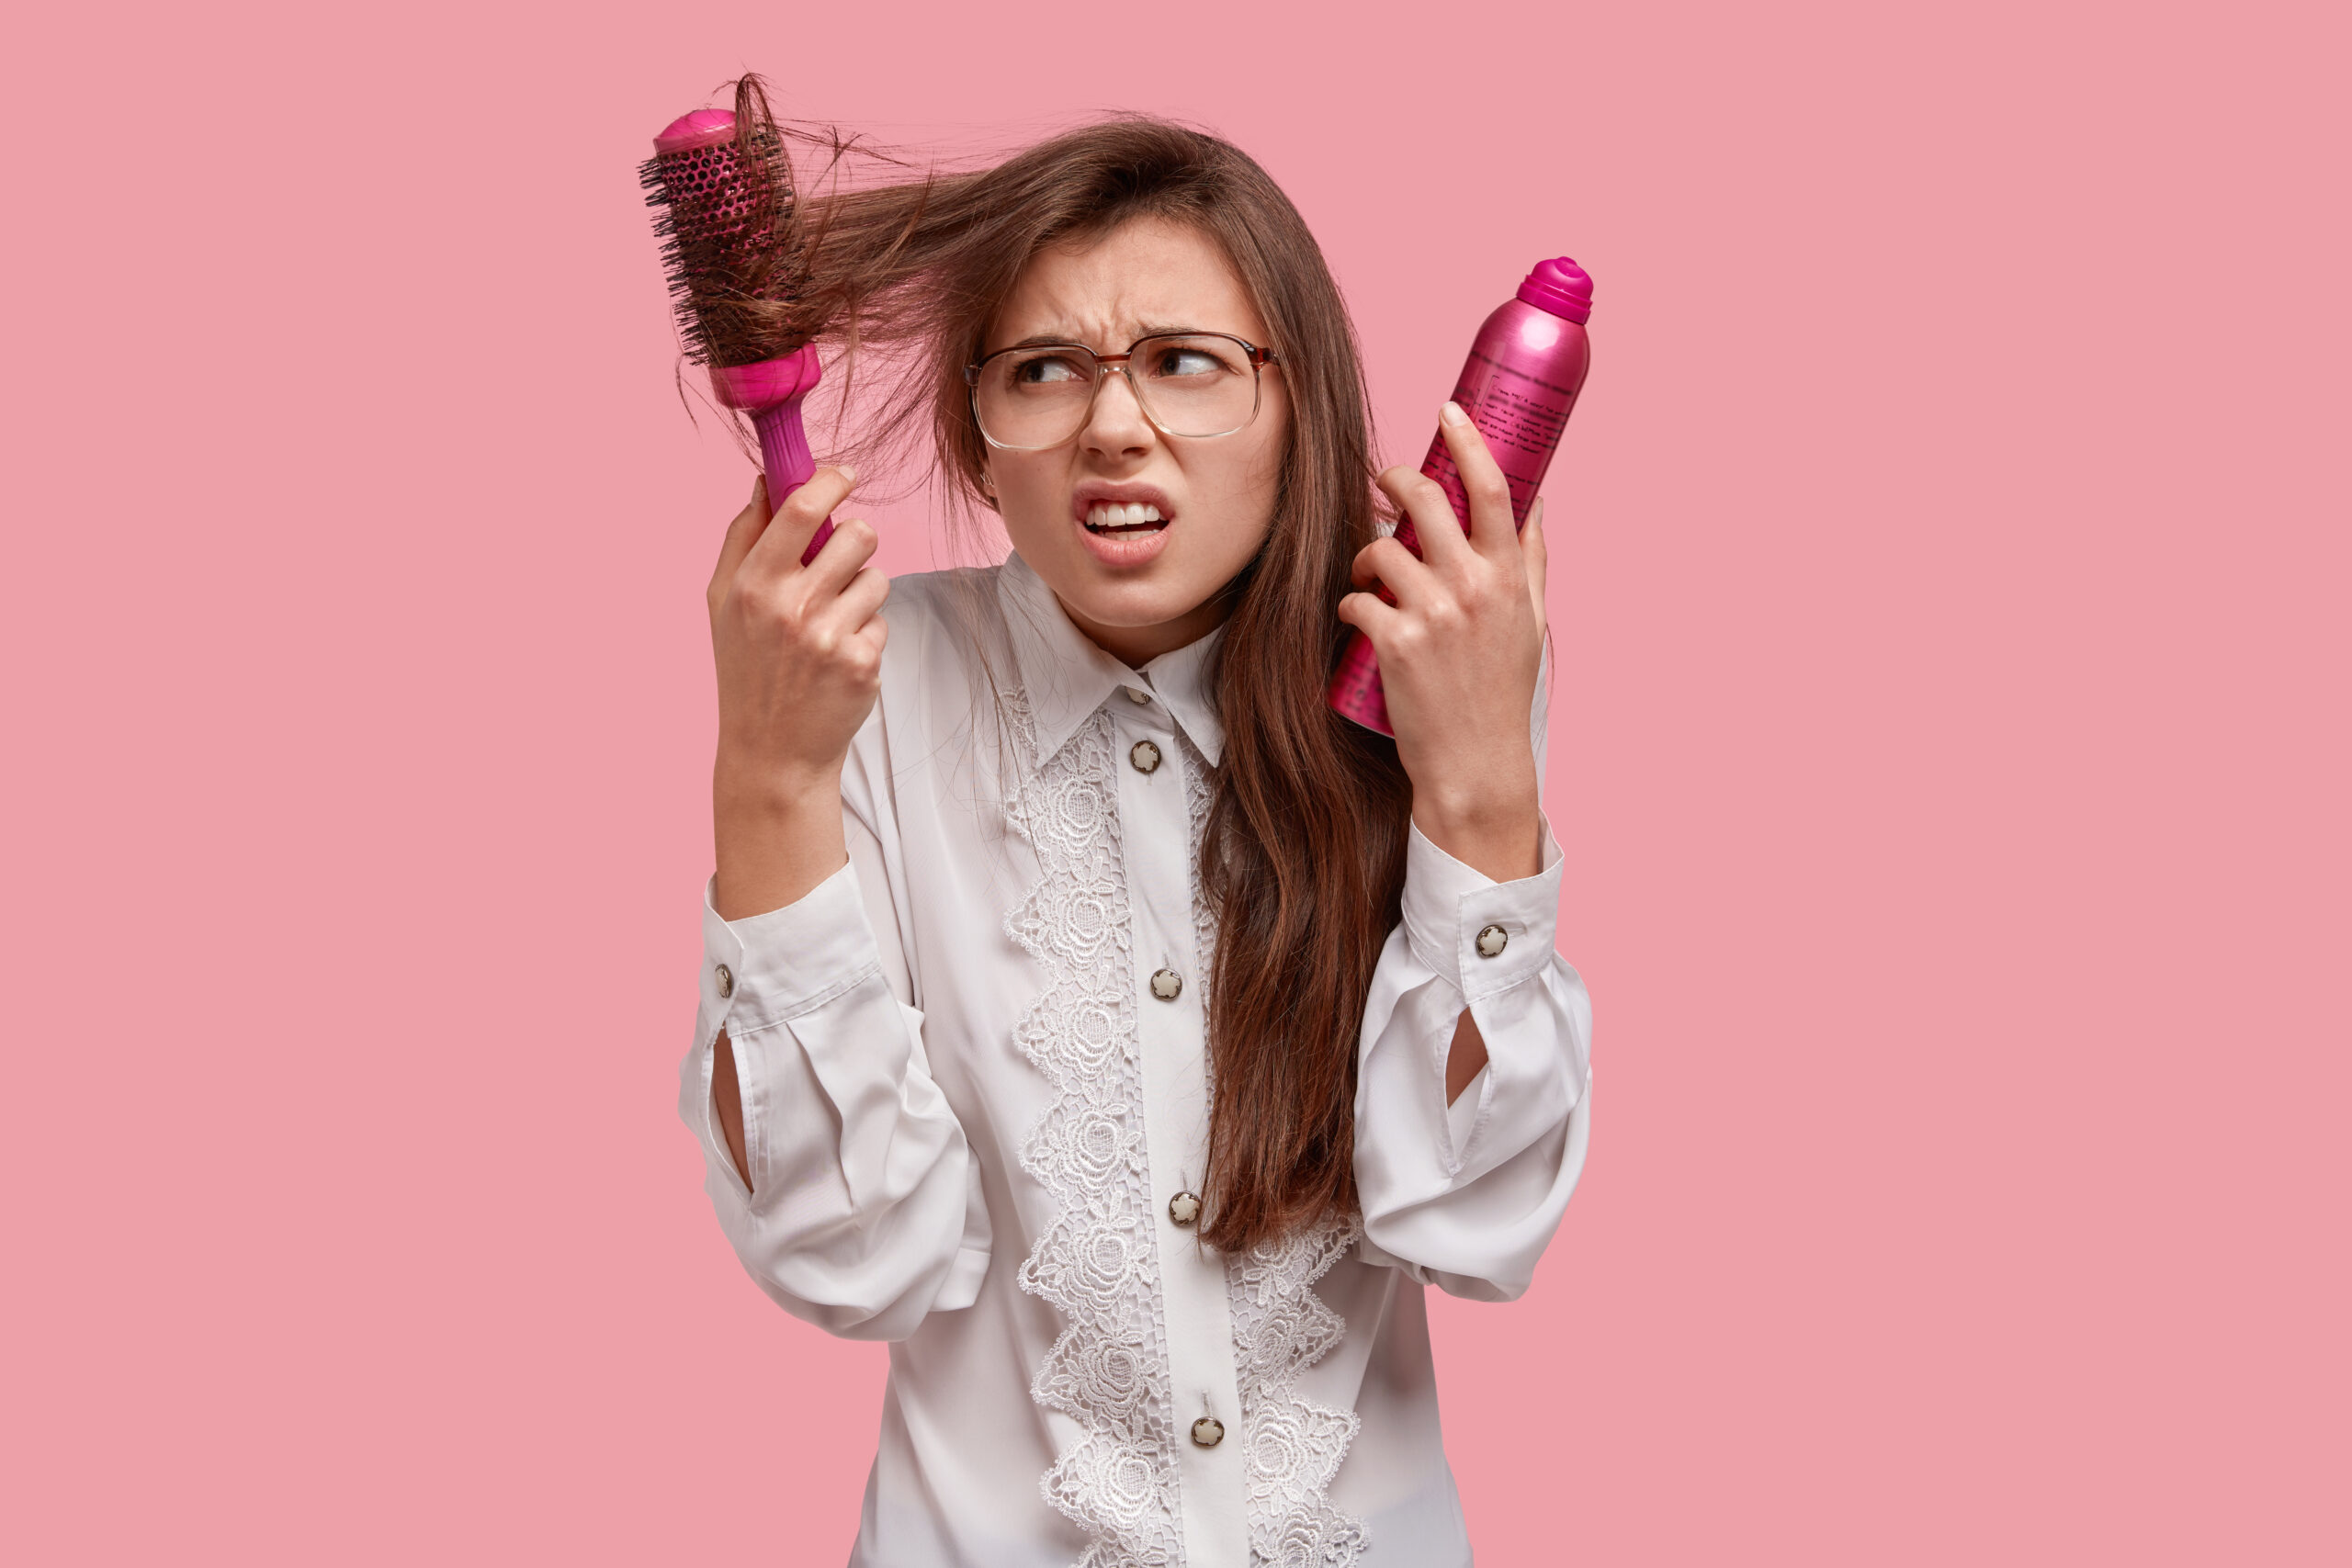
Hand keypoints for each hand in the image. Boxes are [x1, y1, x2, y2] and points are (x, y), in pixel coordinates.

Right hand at [706, 468, 887, 916]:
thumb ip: (742, 538)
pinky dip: (866, 632)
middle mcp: (791, 606)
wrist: (772, 752)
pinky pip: (882, 619)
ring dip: (861, 591)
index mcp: (752, 584)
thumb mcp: (723, 603)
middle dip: (855, 541)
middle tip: (838, 563)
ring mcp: (830, 636)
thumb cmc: (746, 669)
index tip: (844, 474)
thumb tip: (766, 480)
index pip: (800, 509)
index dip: (830, 480)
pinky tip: (839, 657)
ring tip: (831, 622)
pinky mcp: (863, 662)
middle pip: (857, 535)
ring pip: (876, 577)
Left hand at [1336, 404, 1546, 881]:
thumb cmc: (1501, 692)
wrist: (1476, 764)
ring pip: (1379, 548)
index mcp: (1510, 578)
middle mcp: (1474, 588)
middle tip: (1384, 484)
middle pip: (1425, 501)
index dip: (1467, 442)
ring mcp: (1432, 615)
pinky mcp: (1393, 644)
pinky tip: (1358, 619)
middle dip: (1396, 482)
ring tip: (1372, 576)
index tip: (1447, 411)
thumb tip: (1537, 502)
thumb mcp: (1531, 622)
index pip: (1494, 490)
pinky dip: (1350, 603)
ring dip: (1367, 555)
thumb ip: (1531, 560)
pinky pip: (1355, 597)